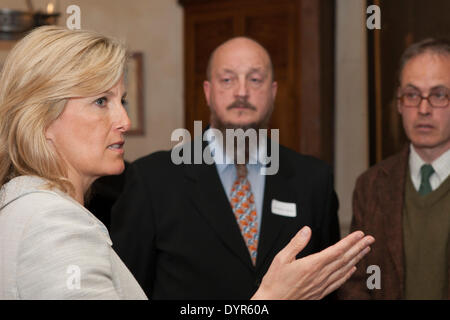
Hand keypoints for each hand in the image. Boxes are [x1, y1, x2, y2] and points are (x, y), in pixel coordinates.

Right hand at [251, 226, 374, 299]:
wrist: (273, 302)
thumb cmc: (275, 282)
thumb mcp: (281, 258)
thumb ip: (296, 243)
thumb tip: (306, 230)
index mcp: (311, 265)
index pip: (336, 250)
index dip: (350, 241)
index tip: (360, 234)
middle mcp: (320, 276)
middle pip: (344, 259)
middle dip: (358, 247)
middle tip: (370, 239)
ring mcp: (322, 285)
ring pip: (344, 270)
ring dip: (357, 258)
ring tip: (366, 250)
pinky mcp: (320, 292)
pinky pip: (338, 282)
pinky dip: (348, 274)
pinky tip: (353, 268)